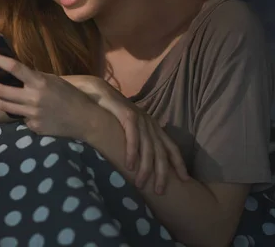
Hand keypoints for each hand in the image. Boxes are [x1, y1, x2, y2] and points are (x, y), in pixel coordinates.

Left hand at [0, 52, 97, 139]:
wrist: (85, 120)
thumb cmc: (71, 97)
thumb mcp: (54, 81)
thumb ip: (35, 80)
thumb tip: (18, 76)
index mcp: (40, 82)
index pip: (14, 68)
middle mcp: (33, 98)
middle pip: (2, 91)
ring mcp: (32, 114)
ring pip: (6, 107)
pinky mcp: (34, 127)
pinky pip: (21, 119)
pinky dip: (20, 114)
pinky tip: (24, 112)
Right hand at [63, 75, 190, 193]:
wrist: (100, 94)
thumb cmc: (113, 114)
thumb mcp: (131, 128)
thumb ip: (139, 141)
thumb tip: (143, 161)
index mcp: (154, 127)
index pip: (171, 147)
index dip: (179, 163)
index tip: (185, 180)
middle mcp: (150, 123)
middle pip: (161, 152)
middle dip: (162, 173)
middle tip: (160, 191)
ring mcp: (140, 119)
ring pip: (148, 148)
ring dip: (146, 168)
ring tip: (142, 184)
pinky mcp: (128, 116)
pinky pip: (133, 137)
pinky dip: (133, 152)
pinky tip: (129, 166)